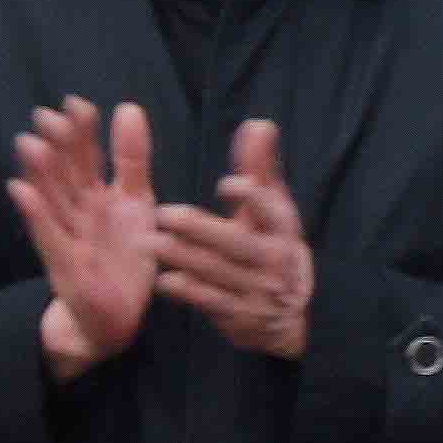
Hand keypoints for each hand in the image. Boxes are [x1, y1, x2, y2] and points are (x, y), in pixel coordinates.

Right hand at [7, 98, 156, 380]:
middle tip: (47, 117)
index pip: (86, 158)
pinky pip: (47, 237)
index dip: (82, 133)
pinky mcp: (63, 266)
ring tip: (29, 144)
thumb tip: (128, 107)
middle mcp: (75, 212)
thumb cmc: (123, 258)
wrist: (115, 319)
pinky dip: (35, 215)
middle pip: (64, 173)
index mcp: (95, 196)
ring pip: (50, 200)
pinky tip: (20, 192)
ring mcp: (66, 237)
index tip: (77, 104)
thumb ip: (132, 159)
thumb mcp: (137, 203)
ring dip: (39, 174)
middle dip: (56, 146)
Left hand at [156, 119, 314, 359]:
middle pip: (237, 243)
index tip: (226, 186)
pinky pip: (210, 303)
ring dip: (183, 258)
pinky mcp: (238, 316)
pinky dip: (187, 292)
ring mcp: (256, 291)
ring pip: (217, 272)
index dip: (252, 197)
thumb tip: (258, 124)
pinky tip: (163, 280)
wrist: (290, 318)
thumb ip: (262, 169)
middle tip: (163, 214)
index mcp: (283, 230)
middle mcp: (273, 260)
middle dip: (200, 229)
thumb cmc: (274, 250)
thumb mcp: (276, 211)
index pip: (273, 210)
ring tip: (152, 243)